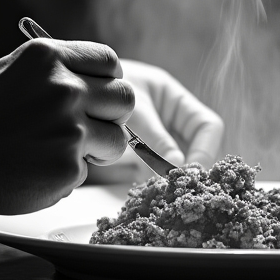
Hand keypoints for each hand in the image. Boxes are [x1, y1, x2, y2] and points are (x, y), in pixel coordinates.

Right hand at [0, 38, 133, 214]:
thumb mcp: (15, 72)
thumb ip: (57, 69)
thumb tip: (98, 77)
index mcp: (49, 58)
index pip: (109, 62)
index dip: (109, 81)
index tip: (98, 95)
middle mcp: (64, 88)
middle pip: (126, 98)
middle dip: (113, 115)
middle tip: (91, 127)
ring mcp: (70, 128)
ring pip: (117, 139)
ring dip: (97, 148)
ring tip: (60, 149)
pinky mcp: (69, 166)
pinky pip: (87, 169)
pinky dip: (67, 173)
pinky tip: (37, 167)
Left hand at [88, 60, 222, 182]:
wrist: (71, 95)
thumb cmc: (100, 88)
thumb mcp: (132, 110)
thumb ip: (153, 135)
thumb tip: (177, 166)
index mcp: (175, 99)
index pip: (208, 125)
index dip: (205, 149)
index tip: (191, 171)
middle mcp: (170, 120)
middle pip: (196, 148)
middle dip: (189, 168)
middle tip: (177, 187)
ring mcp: (156, 138)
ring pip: (176, 164)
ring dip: (170, 178)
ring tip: (158, 190)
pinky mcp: (140, 155)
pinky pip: (154, 172)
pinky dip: (152, 183)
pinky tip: (144, 191)